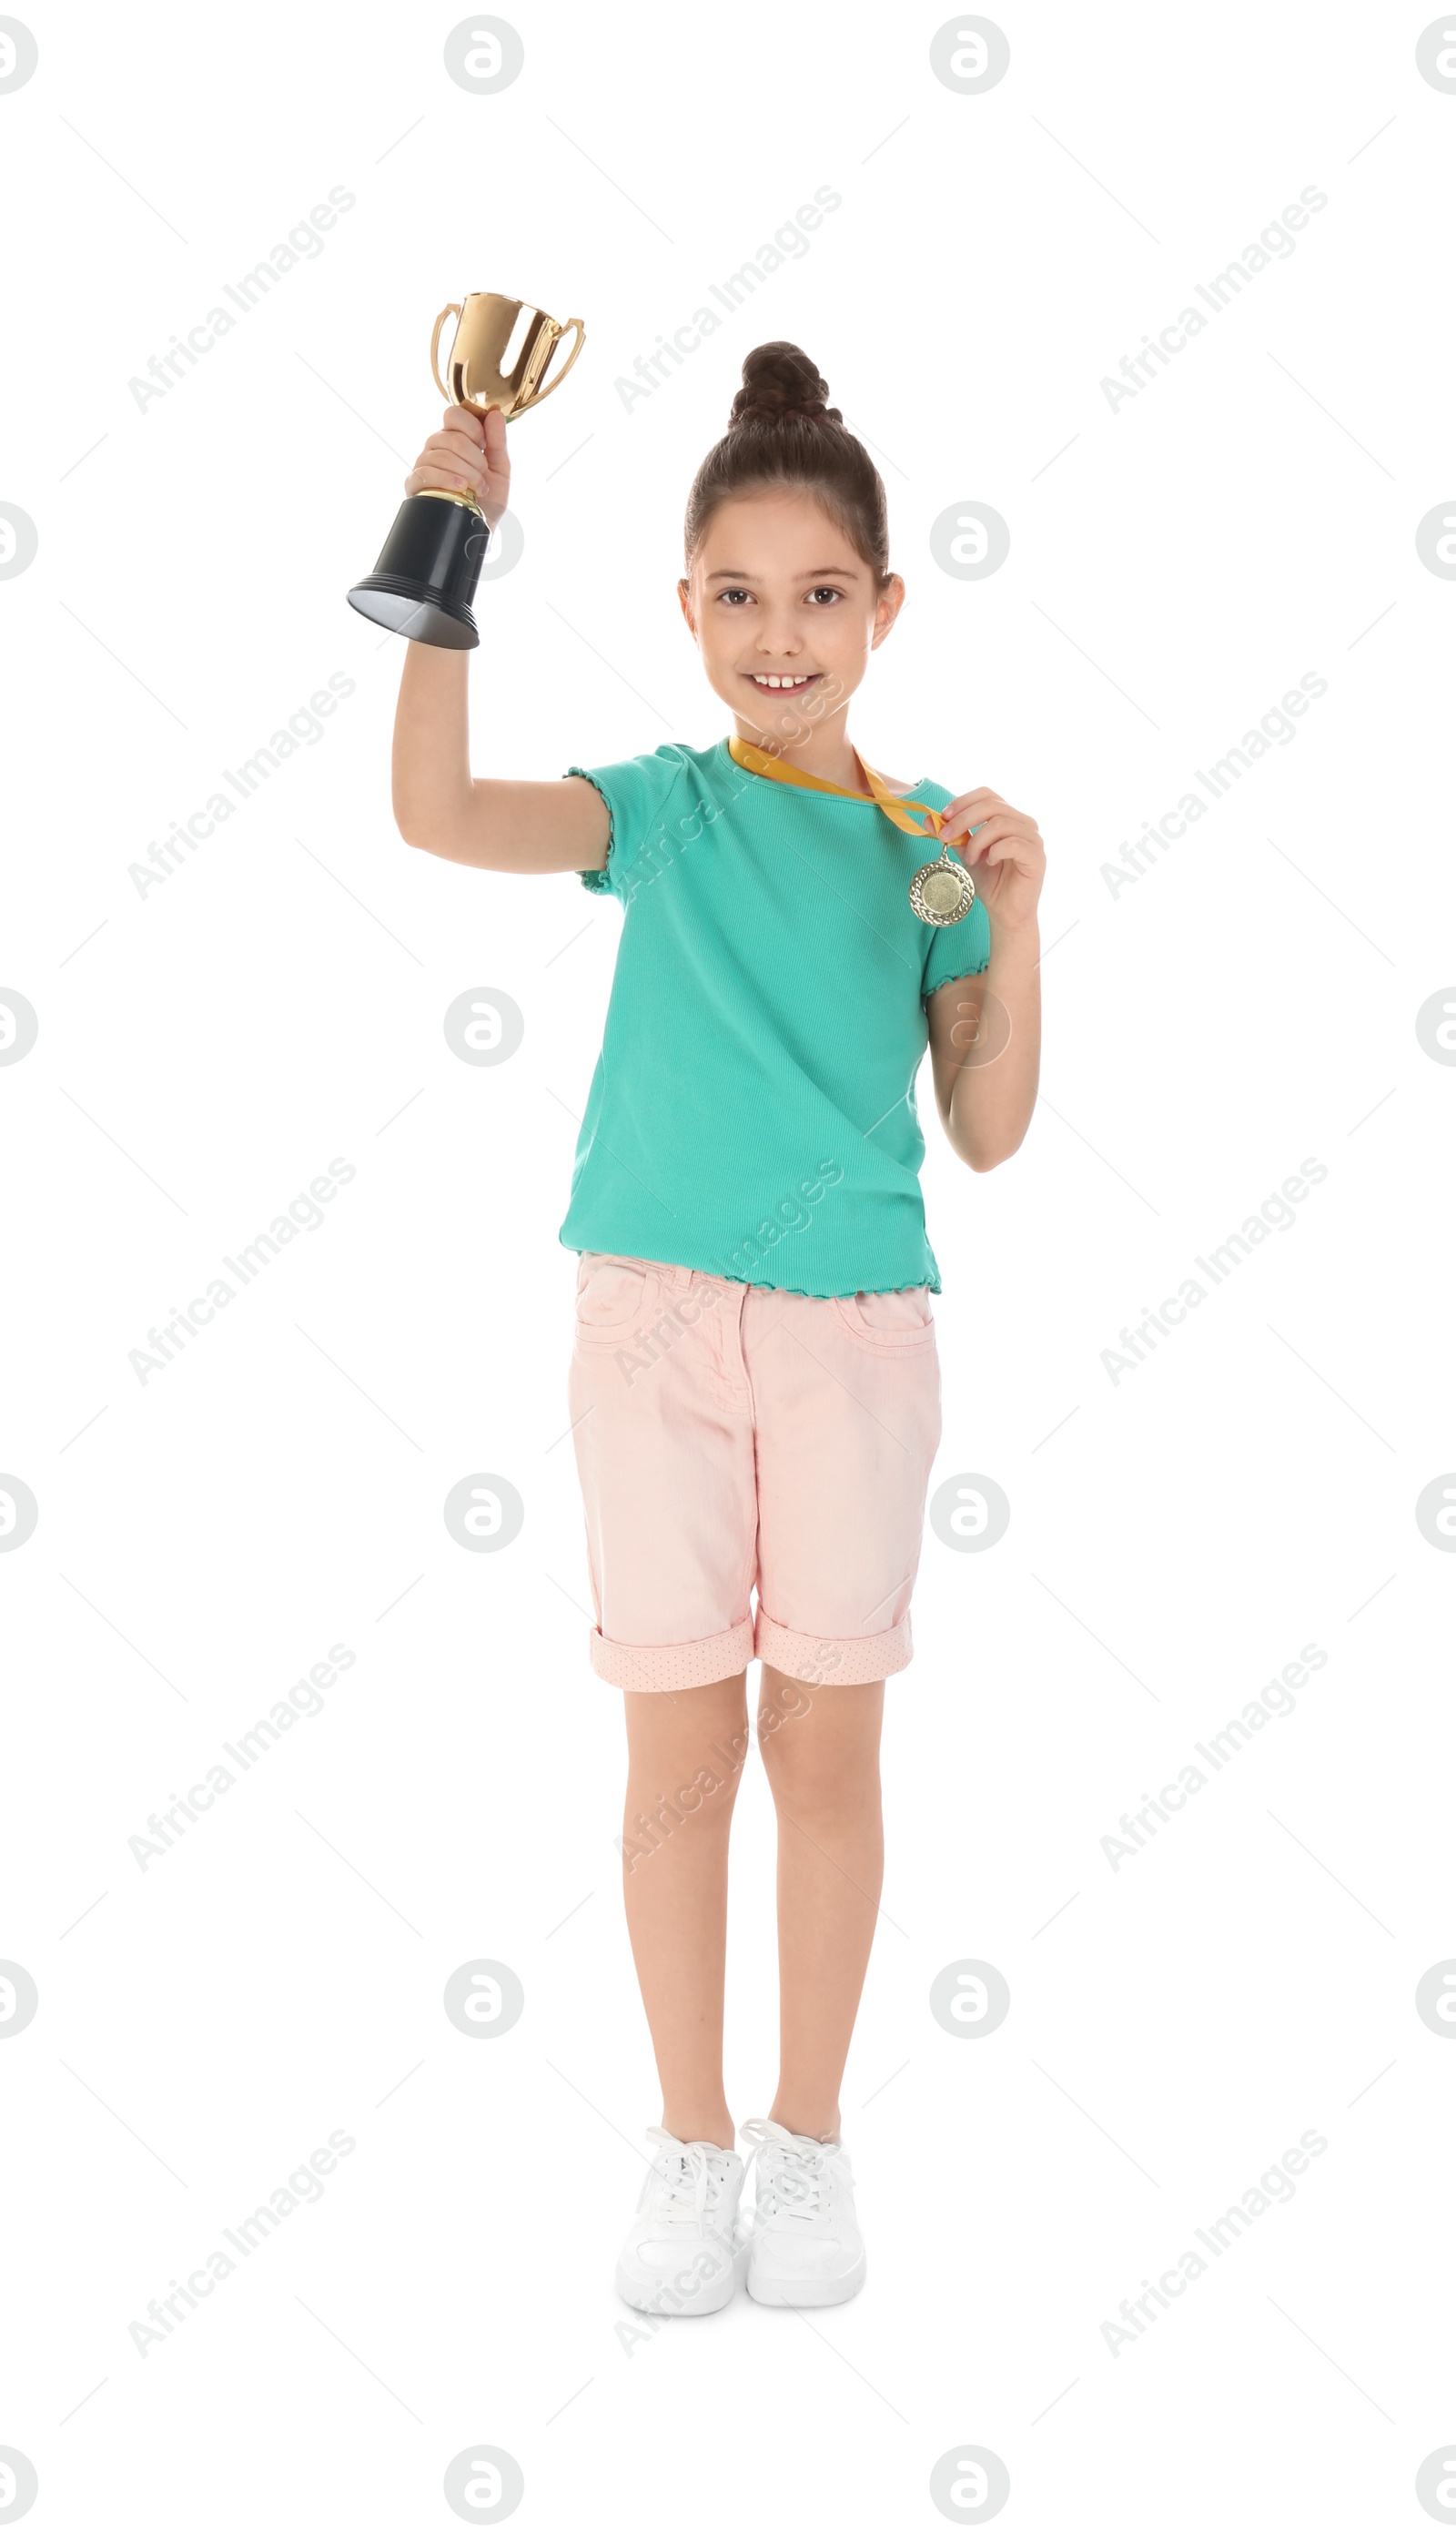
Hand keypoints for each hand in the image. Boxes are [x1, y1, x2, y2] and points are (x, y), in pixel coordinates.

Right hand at [405, 404, 509, 530]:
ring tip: (476, 489)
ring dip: (466, 472)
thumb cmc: (488, 500)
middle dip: (474, 458)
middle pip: (450, 436)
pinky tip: (460, 488)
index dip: (472, 426)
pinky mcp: (414, 484)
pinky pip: (426, 472)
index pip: (454, 413)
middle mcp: (436, 447)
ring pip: (440, 455)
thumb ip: (497, 441)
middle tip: (483, 475)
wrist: (478, 530)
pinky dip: (447, 479)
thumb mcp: (500, 469)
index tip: (484, 444)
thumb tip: (494, 412)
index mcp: (454, 438)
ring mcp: (423, 464)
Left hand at [934, 788, 1043, 932]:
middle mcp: (1025, 823)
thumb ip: (954, 835)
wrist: (1005, 912)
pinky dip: (994, 852)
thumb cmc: (991, 882)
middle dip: (963, 819)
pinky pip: (1012, 844)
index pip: (987, 795)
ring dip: (977, 841)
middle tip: (945, 836)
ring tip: (970, 859)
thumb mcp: (967, 854)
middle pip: (992, 805)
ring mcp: (1033, 838)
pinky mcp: (1037, 856)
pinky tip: (989, 863)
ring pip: (1000, 823)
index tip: (943, 817)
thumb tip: (929, 819)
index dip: (963, 801)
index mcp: (1009, 817)